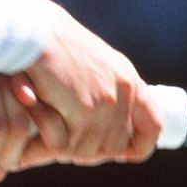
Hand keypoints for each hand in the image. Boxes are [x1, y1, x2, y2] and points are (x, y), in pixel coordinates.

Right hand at [14, 4, 161, 165]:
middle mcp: (124, 93)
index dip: (140, 146)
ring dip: (61, 144)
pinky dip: (43, 138)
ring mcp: (105, 103)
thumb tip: (111, 141)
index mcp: (129, 81)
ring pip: (85, 151)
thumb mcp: (94, 65)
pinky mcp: (82, 110)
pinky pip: (63, 146)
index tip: (123, 155)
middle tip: (61, 138)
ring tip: (43, 122)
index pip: (153, 126)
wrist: (33, 31)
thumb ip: (107, 93)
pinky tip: (35, 118)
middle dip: (86, 150)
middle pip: (113, 148)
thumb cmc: (54, 46)